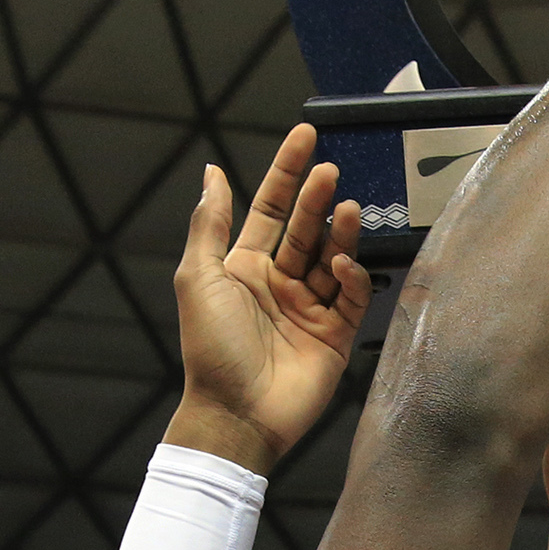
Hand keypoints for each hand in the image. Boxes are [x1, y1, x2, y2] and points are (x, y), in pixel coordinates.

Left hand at [166, 124, 371, 472]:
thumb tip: (211, 172)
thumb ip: (209, 224)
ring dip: (340, 233)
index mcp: (244, 267)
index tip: (306, 136)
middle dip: (318, 198)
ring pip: (332, 257)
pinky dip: (350, 276)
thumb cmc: (210, 349)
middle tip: (331, 171)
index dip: (287, 172)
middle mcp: (279, 283)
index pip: (270, 208)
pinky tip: (343, 265)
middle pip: (305, 228)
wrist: (236, 414)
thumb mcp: (198, 278)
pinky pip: (349, 296)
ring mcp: (309, 308)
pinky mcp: (334, 335)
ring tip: (348, 208)